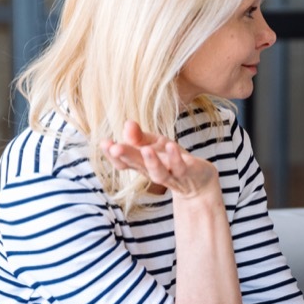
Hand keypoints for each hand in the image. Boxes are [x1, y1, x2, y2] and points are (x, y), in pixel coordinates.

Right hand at [101, 121, 218, 199]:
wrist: (200, 181)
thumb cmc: (171, 160)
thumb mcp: (154, 144)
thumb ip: (138, 137)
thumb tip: (127, 123)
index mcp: (141, 164)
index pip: (123, 162)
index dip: (112, 154)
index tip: (103, 143)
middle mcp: (152, 172)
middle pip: (137, 165)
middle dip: (125, 156)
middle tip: (113, 147)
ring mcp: (171, 176)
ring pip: (158, 172)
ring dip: (151, 162)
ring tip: (145, 150)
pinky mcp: (187, 174)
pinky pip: (180, 167)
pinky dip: (175, 158)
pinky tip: (171, 146)